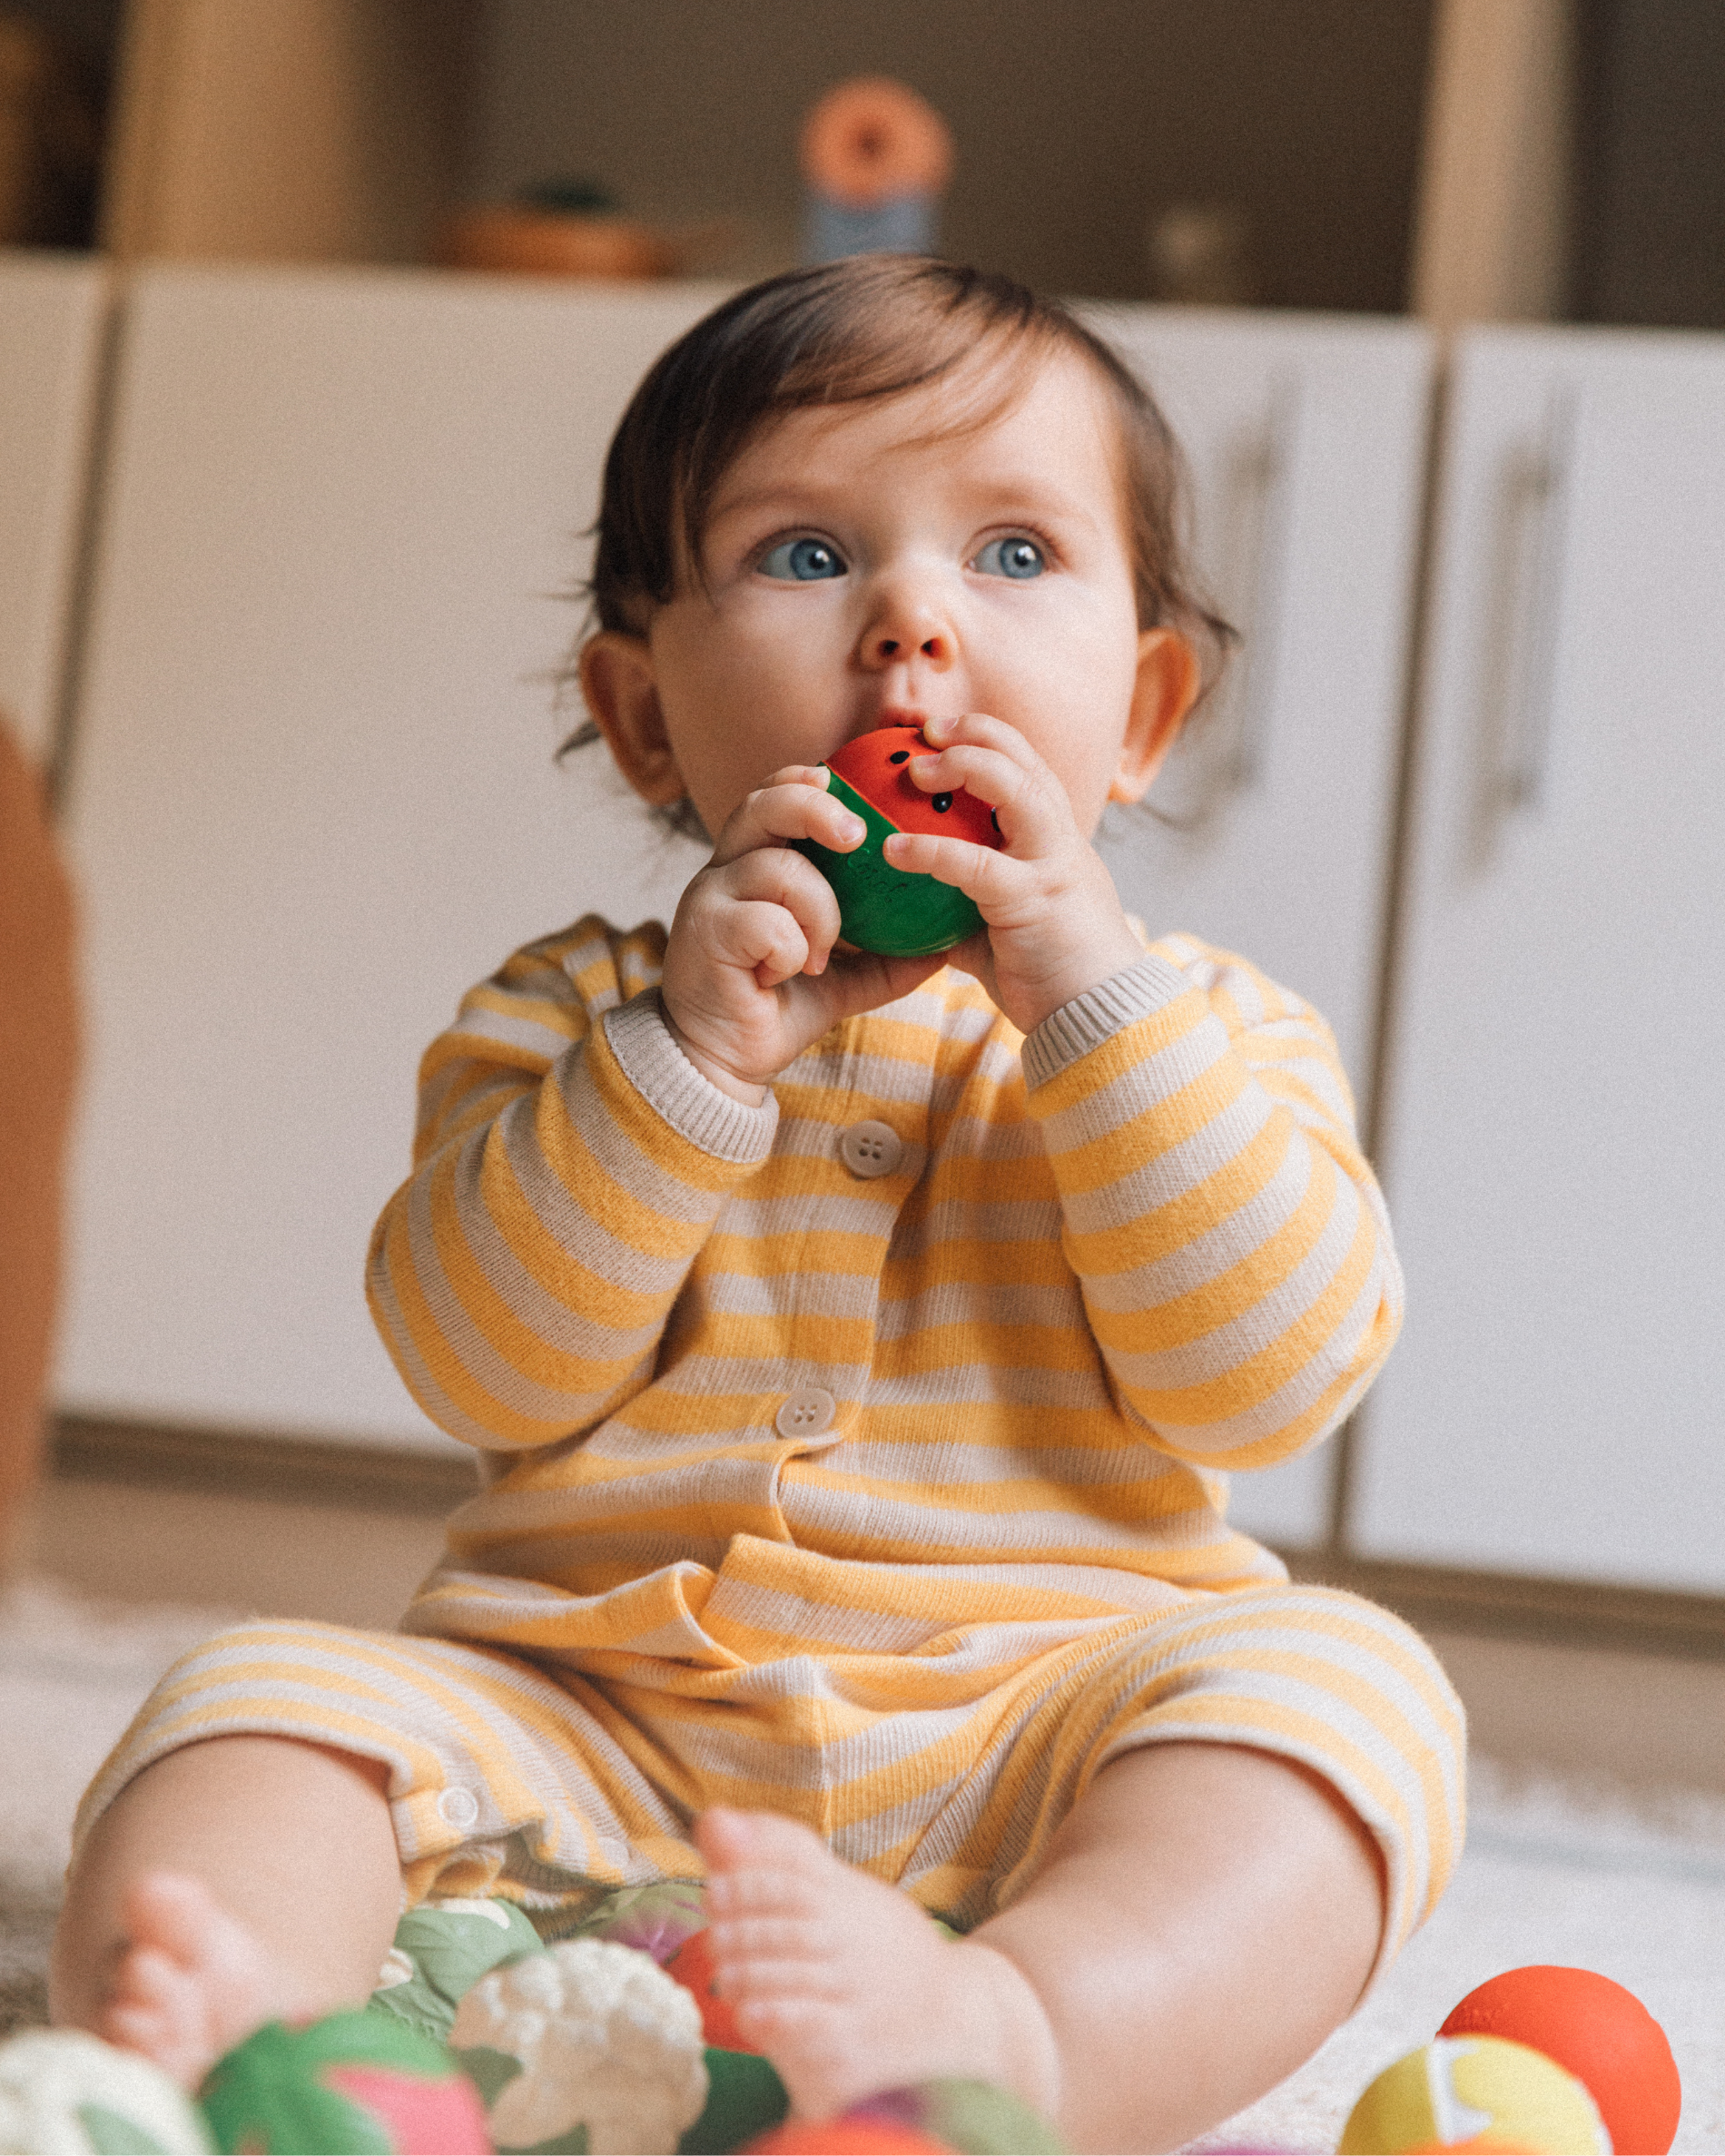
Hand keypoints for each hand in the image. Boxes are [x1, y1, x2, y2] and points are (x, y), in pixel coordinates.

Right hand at [659, 765, 945, 1101]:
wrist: (722, 1060)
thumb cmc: (779, 1007)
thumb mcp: (845, 978)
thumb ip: (885, 955)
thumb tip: (945, 944)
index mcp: (751, 865)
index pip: (771, 797)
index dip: (801, 780)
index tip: (837, 780)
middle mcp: (724, 871)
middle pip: (763, 805)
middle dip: (814, 808)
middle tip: (856, 835)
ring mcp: (709, 899)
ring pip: (779, 868)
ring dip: (818, 913)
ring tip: (818, 956)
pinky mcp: (705, 933)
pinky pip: (766, 922)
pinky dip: (790, 949)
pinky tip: (782, 974)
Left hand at [882, 713, 1144, 1034]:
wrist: (1101, 1020)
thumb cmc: (1051, 977)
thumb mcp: (1004, 930)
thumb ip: (967, 909)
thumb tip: (912, 909)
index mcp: (1056, 840)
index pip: (1025, 767)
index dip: (983, 738)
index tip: (937, 733)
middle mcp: (1060, 840)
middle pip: (1024, 758)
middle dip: (974, 731)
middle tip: (923, 730)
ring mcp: (1052, 864)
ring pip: (1015, 788)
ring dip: (964, 766)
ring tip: (914, 769)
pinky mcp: (1033, 898)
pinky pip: (975, 863)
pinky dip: (930, 850)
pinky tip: (891, 850)